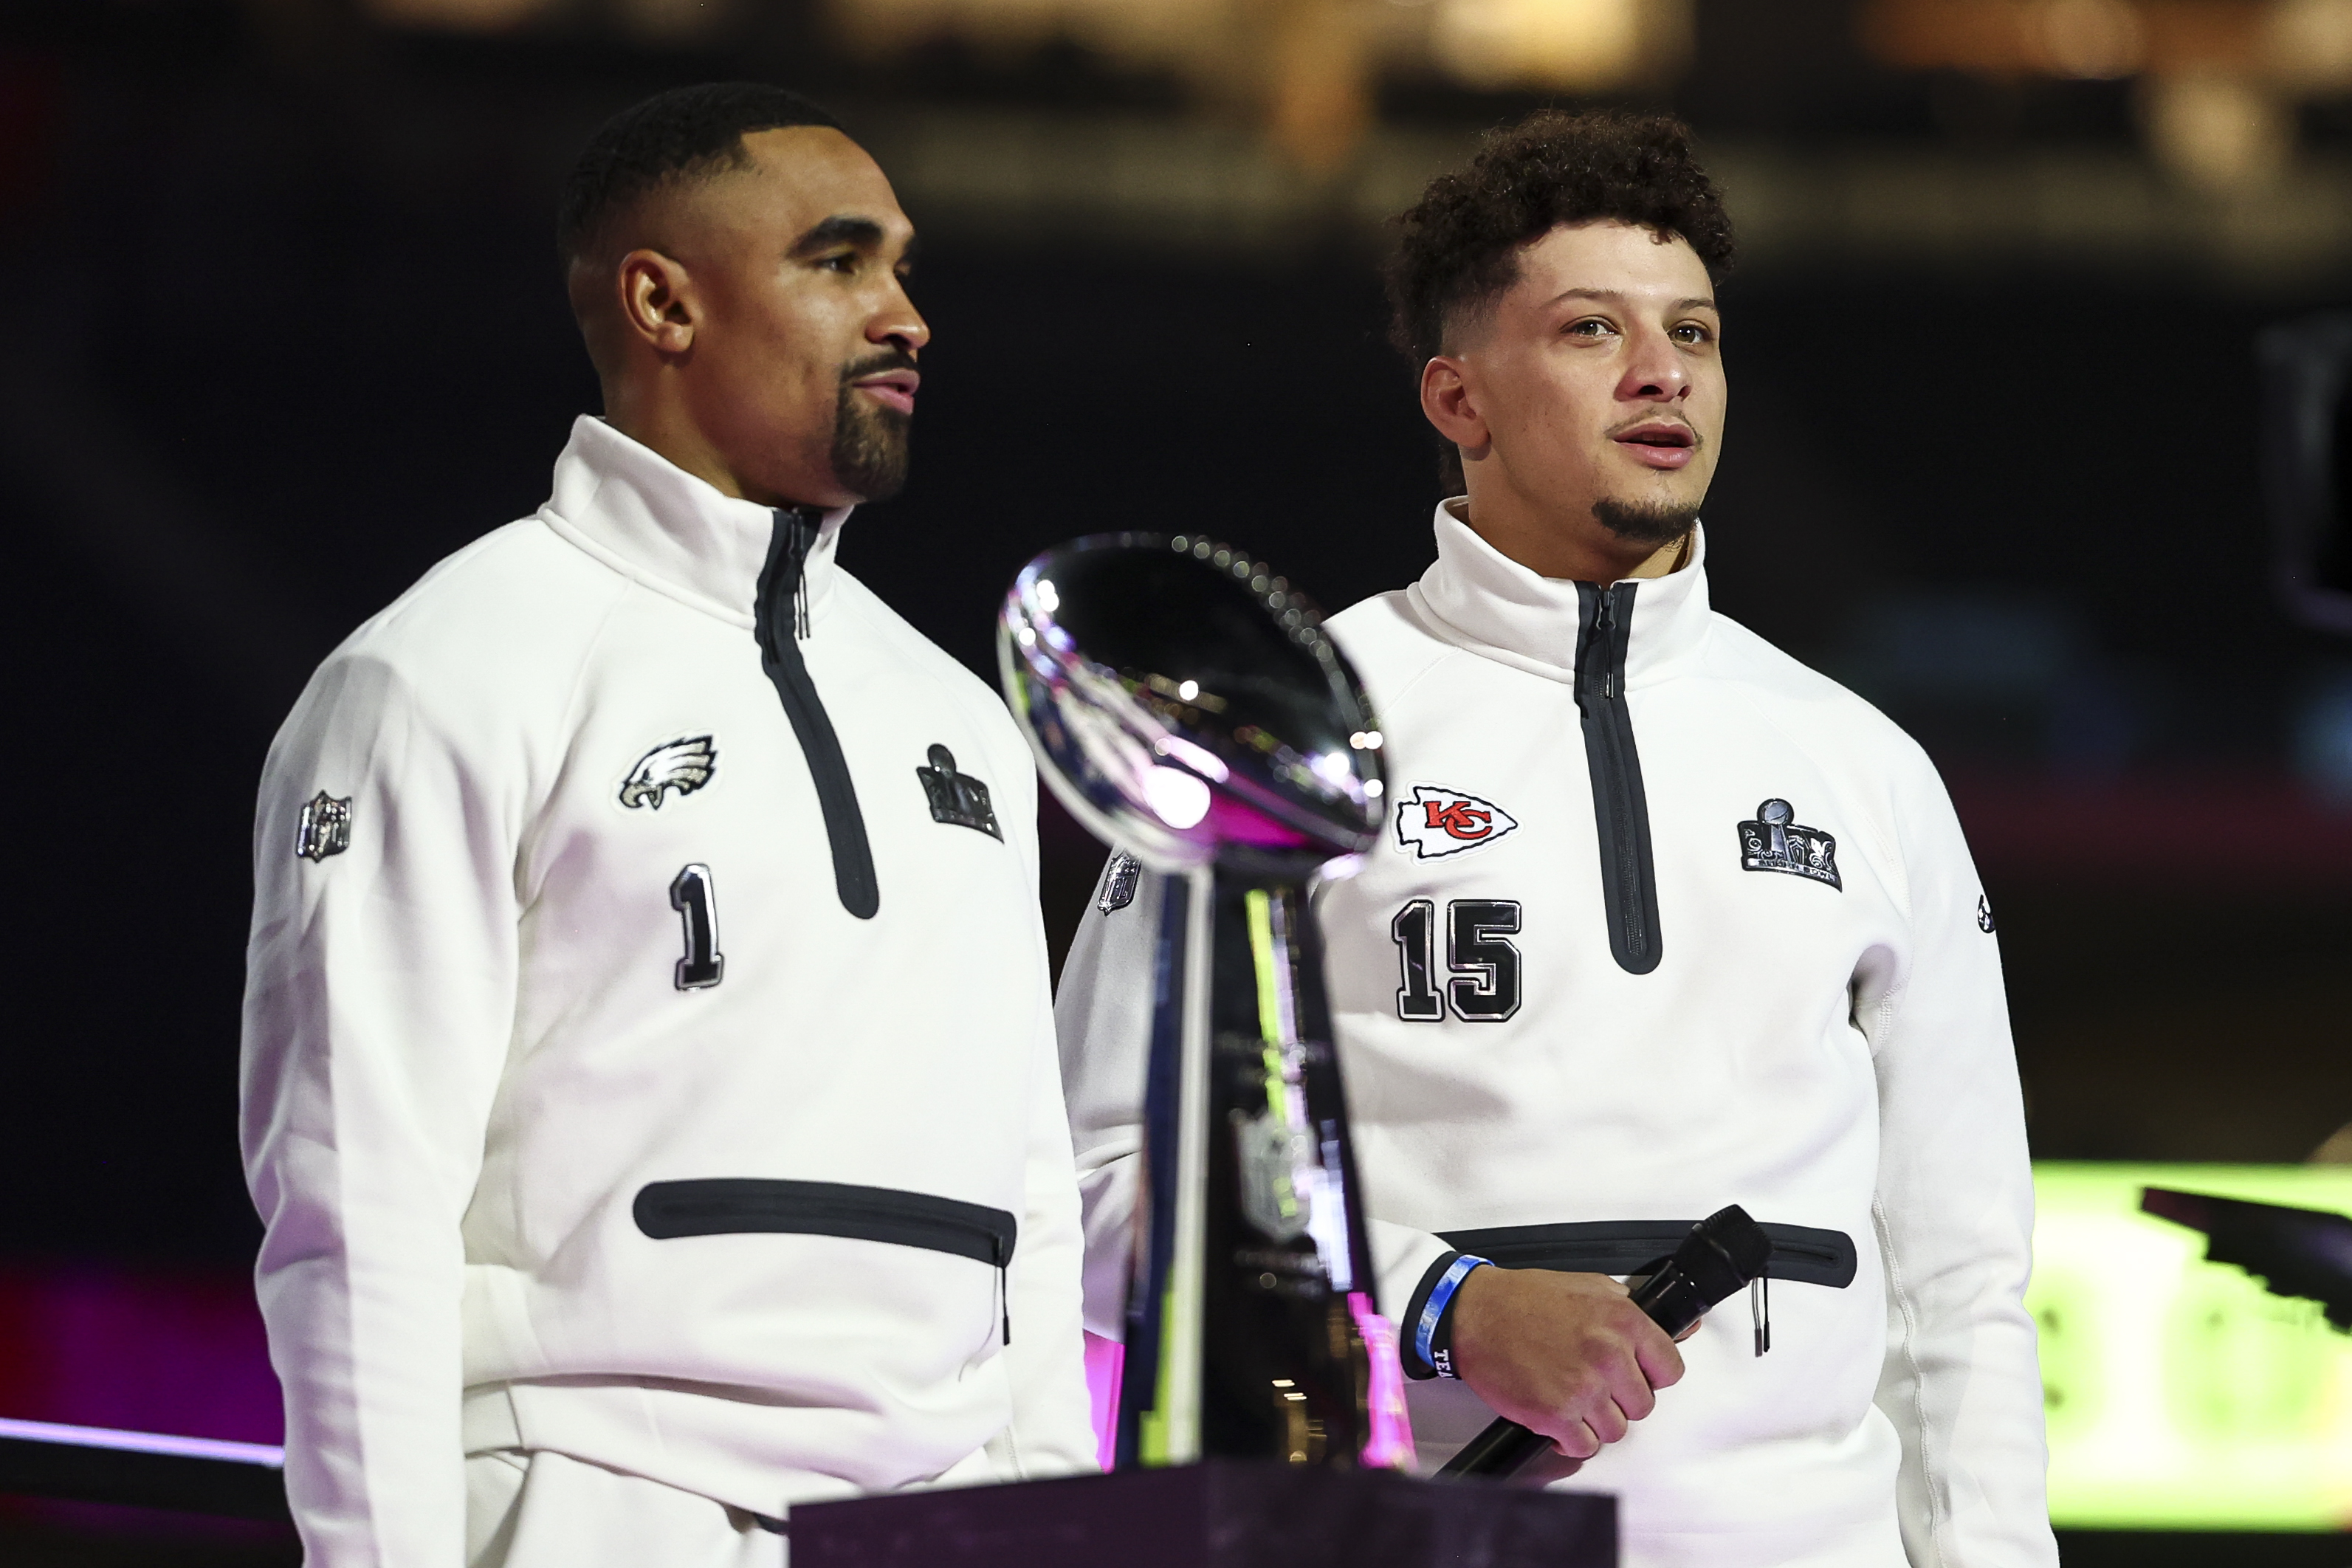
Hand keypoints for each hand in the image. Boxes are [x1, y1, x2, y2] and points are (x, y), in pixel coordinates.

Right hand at [1448, 1267, 1684, 1460]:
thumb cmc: (1524, 1300)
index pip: (1670, 1369)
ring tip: (1574, 1398)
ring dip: (1596, 1420)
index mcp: (1622, 1321)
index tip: (1638, 1375)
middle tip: (1597, 1385)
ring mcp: (1582, 1389)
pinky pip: (1584, 1446)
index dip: (1653, 1375)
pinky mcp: (1555, 1415)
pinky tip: (1560, 1417)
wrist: (1473, 1314)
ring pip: (1615, 1430)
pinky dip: (1572, 1438)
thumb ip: (1634, 1309)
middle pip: (1643, 1406)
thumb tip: (1684, 1328)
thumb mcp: (1590, 1287)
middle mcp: (1607, 1355)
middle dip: (1621, 1399)